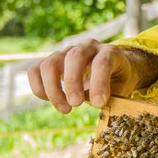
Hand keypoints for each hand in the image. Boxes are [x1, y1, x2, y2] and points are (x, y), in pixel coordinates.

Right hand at [26, 40, 157, 113]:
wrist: (111, 69)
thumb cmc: (117, 81)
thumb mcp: (122, 87)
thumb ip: (111, 94)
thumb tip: (93, 102)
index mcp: (109, 52)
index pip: (102, 62)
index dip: (99, 83)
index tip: (99, 104)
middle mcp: (87, 47)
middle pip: (73, 57)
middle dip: (72, 83)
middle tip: (75, 105)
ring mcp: (66, 51)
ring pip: (50, 63)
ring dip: (53, 89)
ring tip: (66, 110)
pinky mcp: (52, 60)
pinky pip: (35, 70)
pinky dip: (39, 87)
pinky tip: (50, 100)